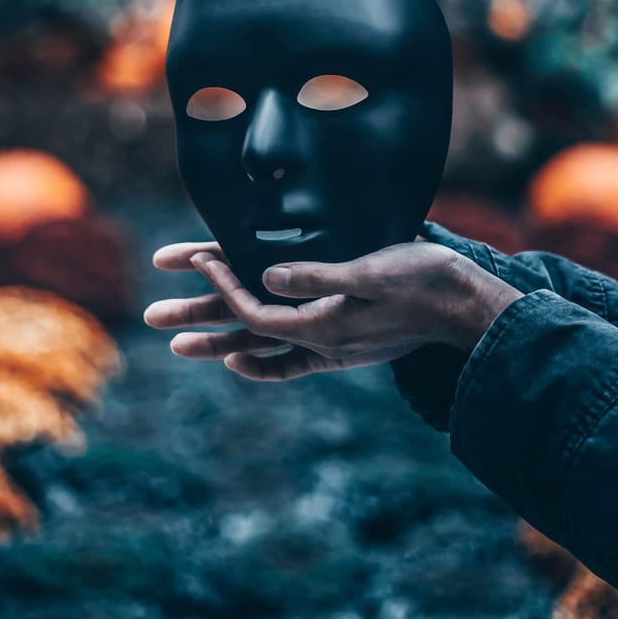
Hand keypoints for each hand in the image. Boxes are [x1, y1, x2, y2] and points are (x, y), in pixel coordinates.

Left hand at [144, 239, 522, 380]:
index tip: (199, 258)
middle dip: (197, 322)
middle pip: (244, 334)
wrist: (466, 309)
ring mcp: (330, 346)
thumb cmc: (425, 282)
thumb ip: (321, 276)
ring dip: (217, 340)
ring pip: (261, 347)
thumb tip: (270, 274)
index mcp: (323, 323)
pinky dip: (262, 360)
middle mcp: (320, 340)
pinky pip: (290, 360)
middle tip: (151, 319)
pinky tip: (243, 356)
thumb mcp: (373, 271)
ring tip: (176, 345)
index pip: (255, 308)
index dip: (222, 285)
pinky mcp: (343, 344)